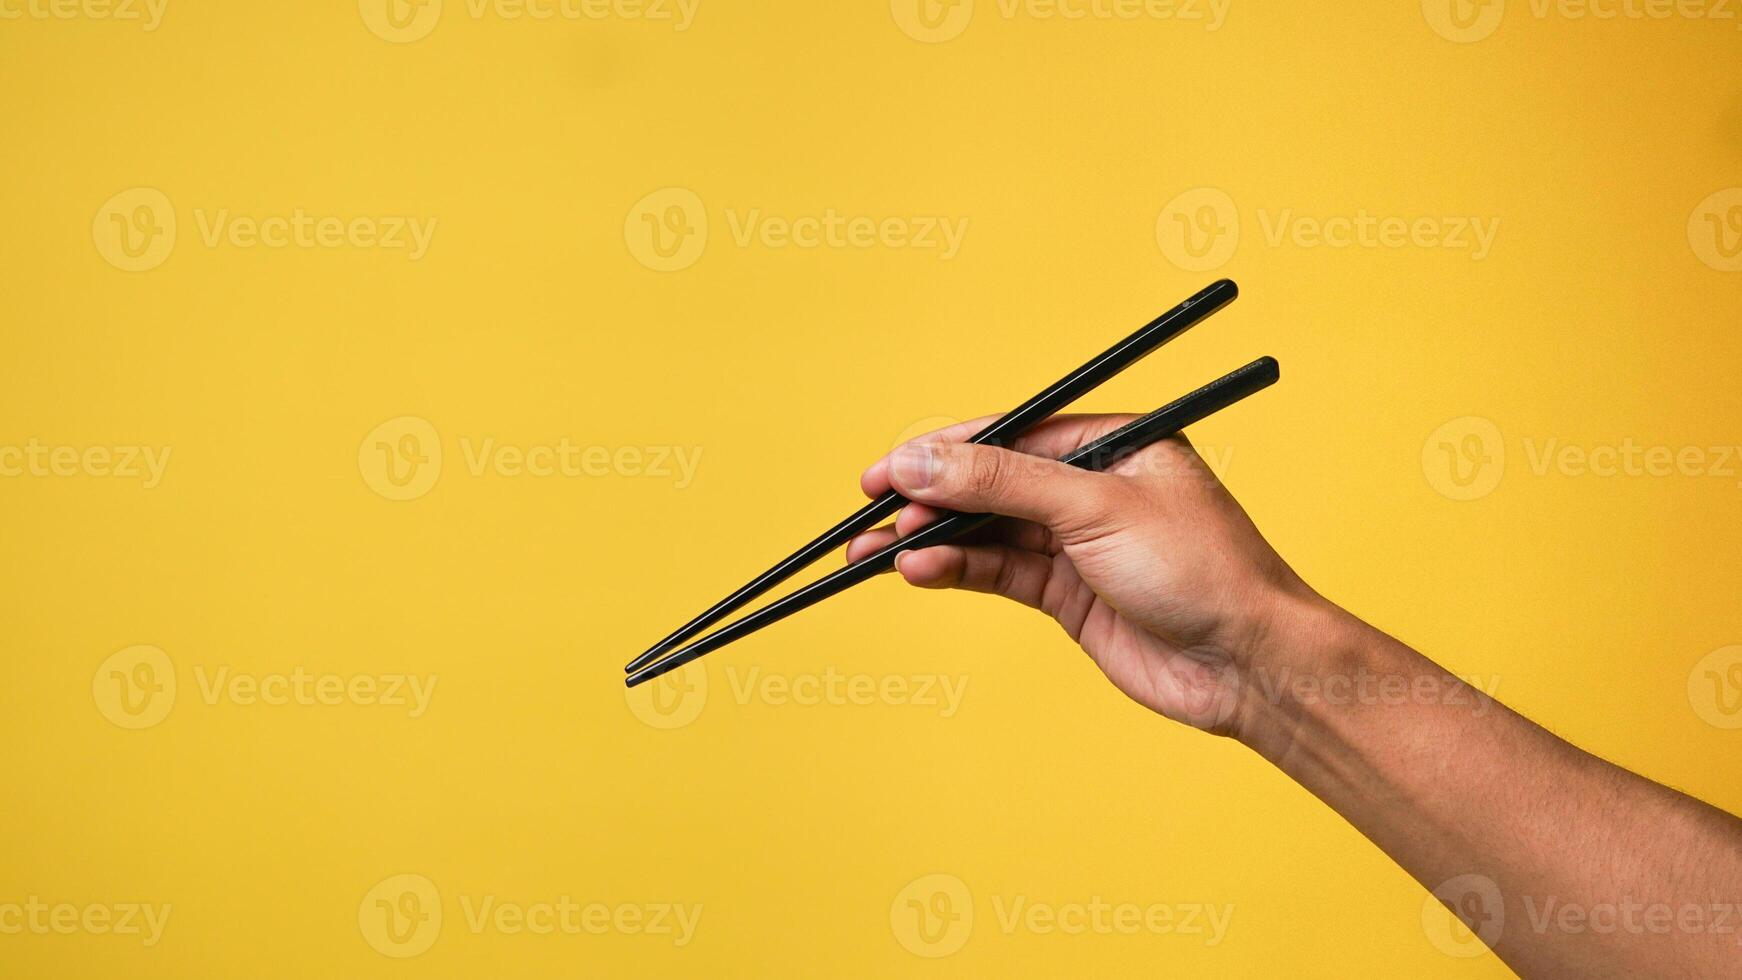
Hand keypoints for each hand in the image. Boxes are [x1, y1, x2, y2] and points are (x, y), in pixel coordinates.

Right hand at [849, 414, 1320, 735]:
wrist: (1250, 666)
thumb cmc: (1202, 570)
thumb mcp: (1094, 508)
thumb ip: (1001, 483)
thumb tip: (922, 462)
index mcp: (1113, 444)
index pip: (1010, 435)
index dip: (943, 449)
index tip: (888, 466)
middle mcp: (1093, 489)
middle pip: (991, 484)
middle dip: (929, 498)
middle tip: (870, 513)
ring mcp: (1079, 545)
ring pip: (988, 532)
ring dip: (933, 540)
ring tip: (877, 553)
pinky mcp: (1070, 596)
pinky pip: (1000, 573)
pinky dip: (959, 572)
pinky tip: (922, 572)